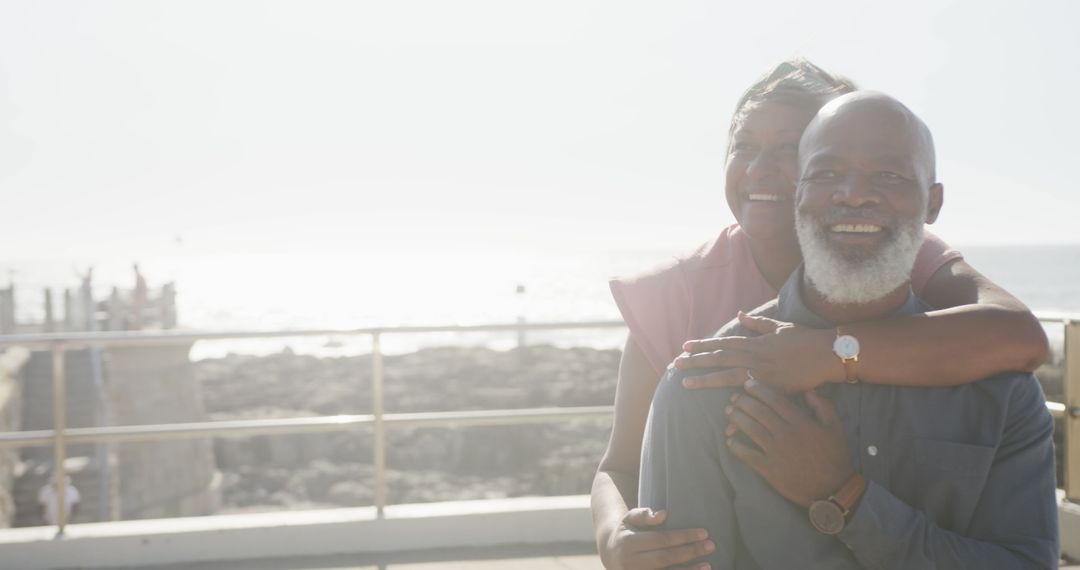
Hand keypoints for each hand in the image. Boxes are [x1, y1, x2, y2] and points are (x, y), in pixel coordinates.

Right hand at [600, 507, 713, 569]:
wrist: (610, 556)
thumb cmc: (627, 533)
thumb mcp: (629, 519)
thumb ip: (644, 515)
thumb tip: (663, 515)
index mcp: (628, 542)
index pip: (660, 539)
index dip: (683, 536)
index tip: (704, 532)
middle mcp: (630, 562)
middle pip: (664, 558)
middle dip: (689, 552)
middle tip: (711, 545)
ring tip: (708, 566)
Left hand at [674, 312, 839, 391]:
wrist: (827, 354)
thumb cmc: (805, 339)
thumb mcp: (779, 327)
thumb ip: (757, 323)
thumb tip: (740, 314)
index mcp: (755, 342)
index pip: (723, 343)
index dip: (703, 345)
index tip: (685, 346)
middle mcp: (755, 357)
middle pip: (720, 358)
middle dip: (696, 362)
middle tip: (676, 364)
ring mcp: (763, 373)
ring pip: (728, 376)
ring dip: (706, 380)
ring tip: (686, 384)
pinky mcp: (774, 388)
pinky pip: (749, 397)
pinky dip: (736, 404)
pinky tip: (720, 411)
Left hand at [723, 379, 853, 507]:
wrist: (834, 489)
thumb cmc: (835, 456)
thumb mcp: (836, 428)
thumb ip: (823, 406)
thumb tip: (808, 391)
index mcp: (801, 422)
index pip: (775, 400)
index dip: (759, 390)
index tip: (748, 384)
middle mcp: (786, 434)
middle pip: (758, 411)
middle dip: (743, 401)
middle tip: (734, 397)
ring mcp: (776, 452)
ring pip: (750, 429)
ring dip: (736, 418)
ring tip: (729, 412)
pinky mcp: (769, 469)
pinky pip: (747, 455)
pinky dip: (736, 446)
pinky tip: (729, 439)